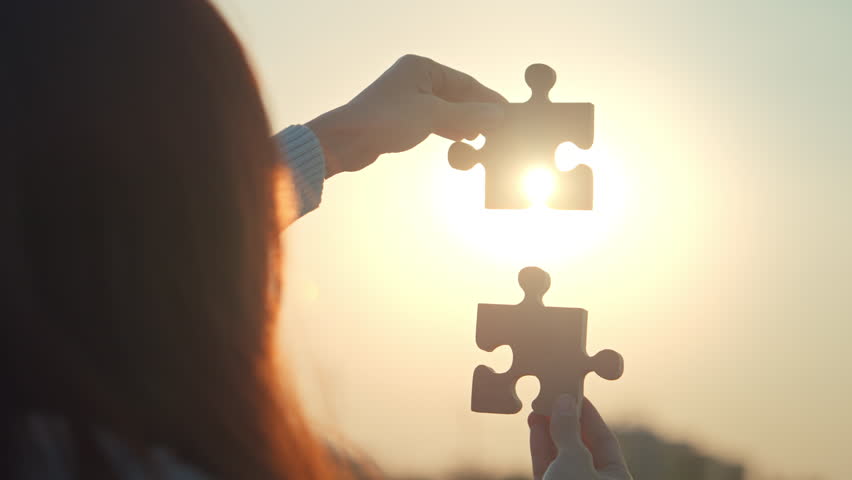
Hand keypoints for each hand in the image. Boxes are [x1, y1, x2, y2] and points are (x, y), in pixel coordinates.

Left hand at [306, 54, 505, 177]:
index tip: (507, 112)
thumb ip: (468, 115)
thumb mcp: (433, 116)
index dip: (487, 98)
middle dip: (477, 112)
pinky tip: (462, 139)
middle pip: (456, 95)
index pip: (465, 82)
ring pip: (446, 109)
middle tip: (499, 129)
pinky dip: (449, 128)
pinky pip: (433, 119)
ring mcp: (408, 97)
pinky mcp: (402, 116)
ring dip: (464, 122)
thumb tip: (498, 114)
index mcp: (422, 67)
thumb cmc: (384, 121)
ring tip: (484, 137)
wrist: (347, 141)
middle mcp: (415, 77)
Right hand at [528, 395, 631, 479]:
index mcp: (616, 478)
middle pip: (581, 445)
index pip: (605, 439)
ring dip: (549, 431)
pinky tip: (534, 425)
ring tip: (538, 408)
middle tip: (552, 397)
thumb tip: (564, 400)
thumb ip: (568, 430)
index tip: (573, 393)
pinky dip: (540, 447)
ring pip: (561, 455)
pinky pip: (547, 466)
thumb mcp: (574, 459)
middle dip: (565, 421)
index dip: (588, 414)